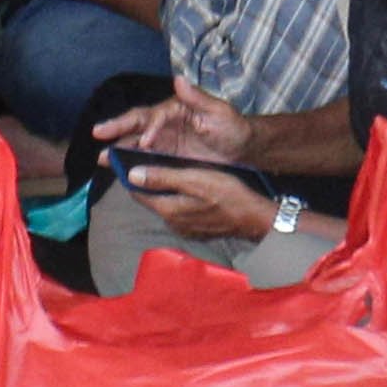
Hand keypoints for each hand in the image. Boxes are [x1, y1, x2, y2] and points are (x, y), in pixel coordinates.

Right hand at [95, 89, 250, 168]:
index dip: (149, 128)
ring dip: (118, 148)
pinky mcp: (165, 157)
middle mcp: (164, 123)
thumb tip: (178, 79)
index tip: (145, 142)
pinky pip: (144, 159)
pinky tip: (118, 170)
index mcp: (175, 108)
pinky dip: (130, 163)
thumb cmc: (233, 127)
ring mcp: (163, 140)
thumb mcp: (220, 112)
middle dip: (117, 128)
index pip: (155, 115)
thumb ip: (198, 98)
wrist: (243, 151)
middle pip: (137, 124)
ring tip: (101, 157)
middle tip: (97, 133)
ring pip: (135, 142)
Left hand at [122, 163, 276, 243]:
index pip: (138, 192)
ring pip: (166, 203)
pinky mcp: (196, 228)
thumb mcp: (194, 179)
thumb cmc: (227, 194)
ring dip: (165, 189)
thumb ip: (162, 177)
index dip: (133, 174)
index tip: (132, 158)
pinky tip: (188, 186)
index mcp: (168, 209)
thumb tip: (132, 175)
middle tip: (152, 159)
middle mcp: (172, 223)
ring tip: (170, 170)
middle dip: (149, 181)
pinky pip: (179, 210)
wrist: (254, 218)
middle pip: (151, 198)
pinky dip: (178, 198)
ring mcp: (184, 228)